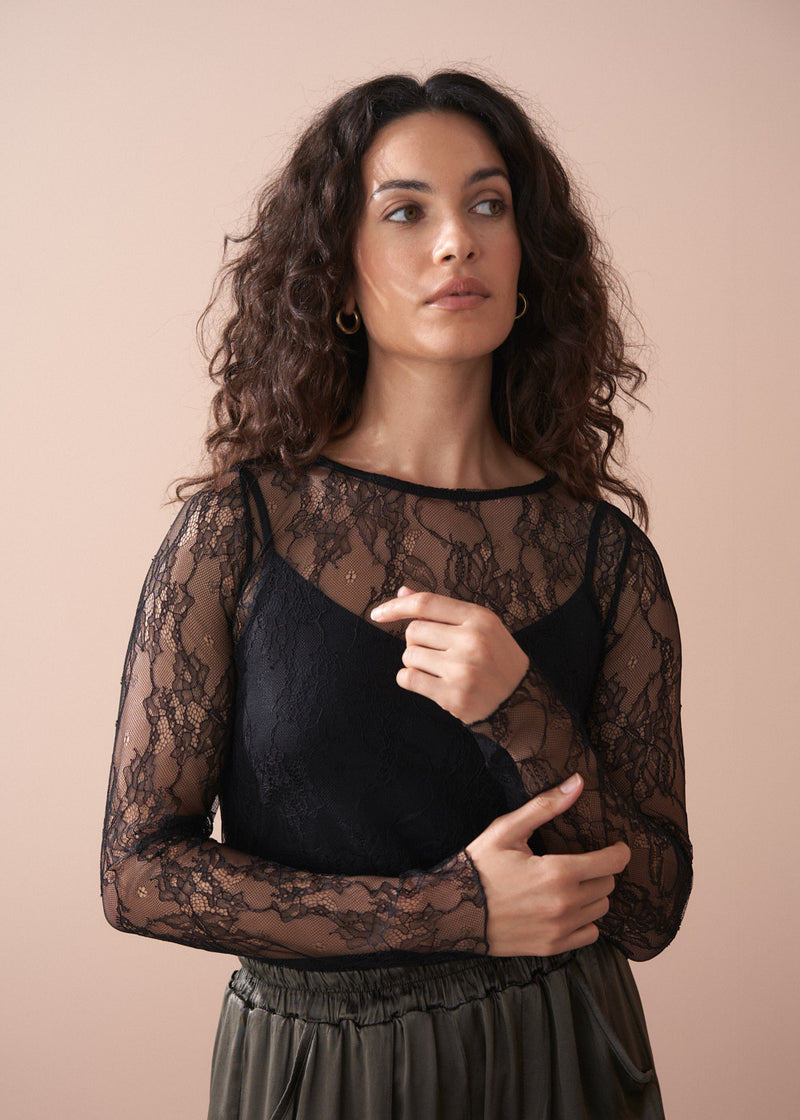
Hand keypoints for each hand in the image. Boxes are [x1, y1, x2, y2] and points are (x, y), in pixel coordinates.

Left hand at [370, 586, 528, 722]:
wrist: (520, 698)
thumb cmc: (495, 657)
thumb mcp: (479, 625)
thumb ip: (442, 609)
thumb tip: (403, 592)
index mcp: (479, 617)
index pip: (426, 604)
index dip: (396, 606)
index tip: (377, 614)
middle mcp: (471, 640)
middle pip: (414, 631)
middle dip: (417, 641)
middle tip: (438, 652)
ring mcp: (462, 669)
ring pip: (409, 655)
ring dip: (416, 662)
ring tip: (439, 669)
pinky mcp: (453, 696)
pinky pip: (408, 679)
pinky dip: (410, 680)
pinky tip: (429, 682)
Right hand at [465, 773, 630, 956]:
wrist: (453, 910)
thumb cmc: (480, 866)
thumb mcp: (508, 829)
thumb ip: (546, 806)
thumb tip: (577, 782)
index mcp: (557, 873)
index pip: (611, 863)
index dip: (619, 852)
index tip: (616, 847)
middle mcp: (563, 904)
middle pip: (607, 884)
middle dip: (600, 870)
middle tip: (583, 862)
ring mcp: (559, 929)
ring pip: (601, 909)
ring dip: (593, 894)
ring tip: (573, 883)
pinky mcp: (552, 946)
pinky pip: (590, 934)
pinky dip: (585, 920)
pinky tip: (567, 908)